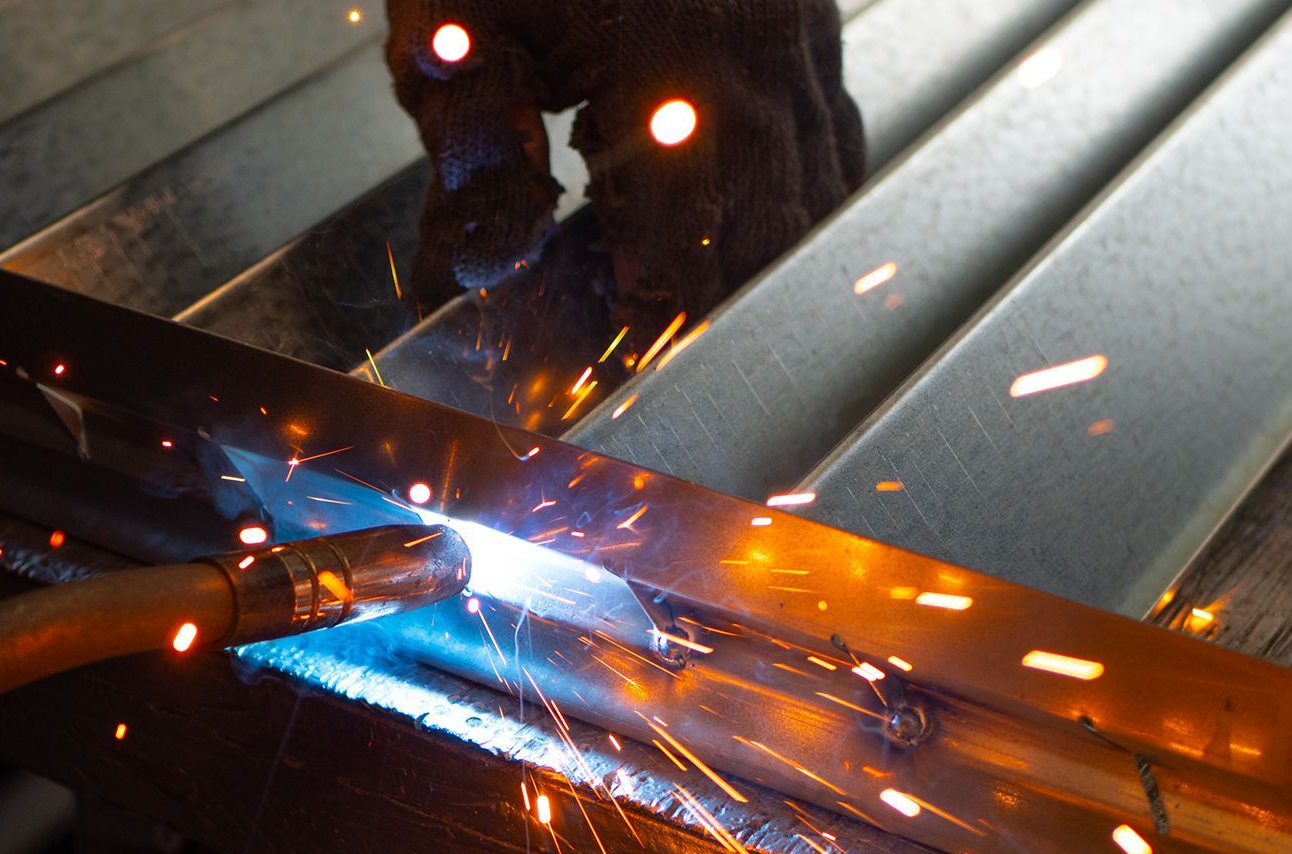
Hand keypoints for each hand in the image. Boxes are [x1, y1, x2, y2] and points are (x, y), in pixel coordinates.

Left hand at [385, 0, 864, 324]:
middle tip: (642, 357)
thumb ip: (473, 154)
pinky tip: (747, 224)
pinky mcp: (810, 26)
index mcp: (674, 82)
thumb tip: (480, 271)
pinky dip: (798, 202)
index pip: (679, 267)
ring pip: (816, 203)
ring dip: (756, 267)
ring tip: (685, 305)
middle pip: (764, 251)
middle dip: (706, 318)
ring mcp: (800, 46)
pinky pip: (835, 141)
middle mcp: (759, 73)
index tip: (598, 379)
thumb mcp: (456, 28)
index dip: (640, 339)